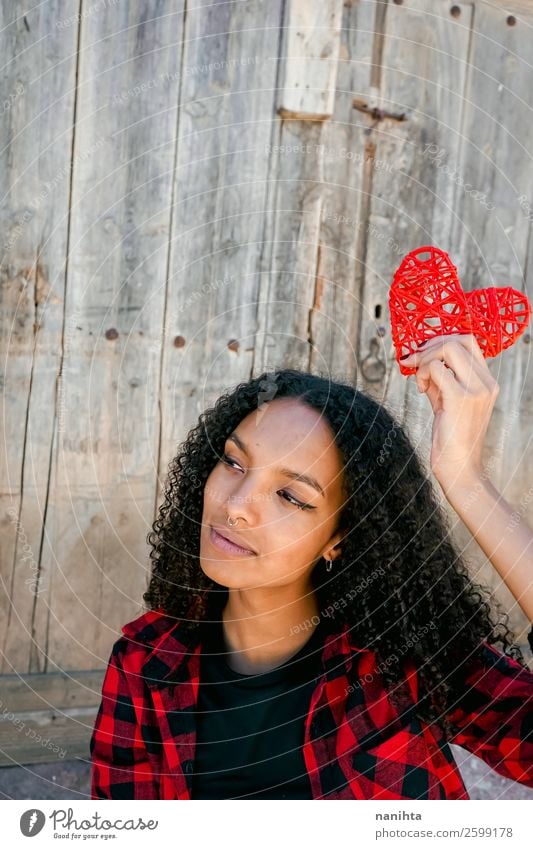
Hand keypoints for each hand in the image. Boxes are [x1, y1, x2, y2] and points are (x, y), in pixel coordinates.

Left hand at [400, 333, 499, 489]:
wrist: (460, 467)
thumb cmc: (451, 437)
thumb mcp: (447, 401)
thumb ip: (439, 379)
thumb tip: (420, 359)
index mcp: (487, 381)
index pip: (469, 342)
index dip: (442, 340)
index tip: (423, 353)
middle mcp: (486, 382)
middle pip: (459, 340)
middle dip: (430, 346)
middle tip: (415, 362)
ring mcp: (476, 389)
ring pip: (447, 349)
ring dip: (425, 361)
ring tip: (421, 382)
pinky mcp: (460, 398)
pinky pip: (436, 368)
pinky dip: (422, 374)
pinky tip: (421, 390)